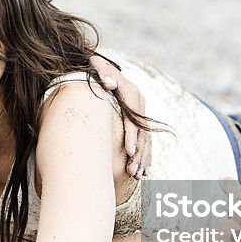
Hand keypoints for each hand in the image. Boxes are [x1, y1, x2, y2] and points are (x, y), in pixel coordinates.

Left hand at [89, 54, 151, 178]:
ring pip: (145, 138)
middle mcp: (139, 103)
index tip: (129, 151)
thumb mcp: (97, 66)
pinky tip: (144, 171)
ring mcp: (140, 112)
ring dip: (142, 158)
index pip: (133, 118)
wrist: (101, 68)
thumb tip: (108, 83)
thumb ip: (103, 72)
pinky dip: (145, 155)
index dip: (132, 135)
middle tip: (132, 171)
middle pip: (142, 132)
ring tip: (137, 175)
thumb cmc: (95, 69)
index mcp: (131, 93)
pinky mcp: (138, 119)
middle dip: (138, 153)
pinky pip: (145, 140)